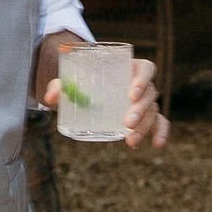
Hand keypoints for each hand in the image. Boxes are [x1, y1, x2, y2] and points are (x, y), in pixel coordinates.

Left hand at [35, 35, 170, 150]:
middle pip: (150, 93)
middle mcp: (142, 84)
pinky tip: (157, 145)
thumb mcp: (71, 82)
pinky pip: (160, 123)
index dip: (142, 80)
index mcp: (129, 67)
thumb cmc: (84, 82)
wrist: (88, 92)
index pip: (146, 68)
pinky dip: (161, 132)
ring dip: (145, 126)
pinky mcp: (146, 116)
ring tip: (130, 141)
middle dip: (140, 109)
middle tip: (126, 123)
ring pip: (153, 111)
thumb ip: (60, 86)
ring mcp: (146, 101)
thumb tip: (50, 97)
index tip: (130, 94)